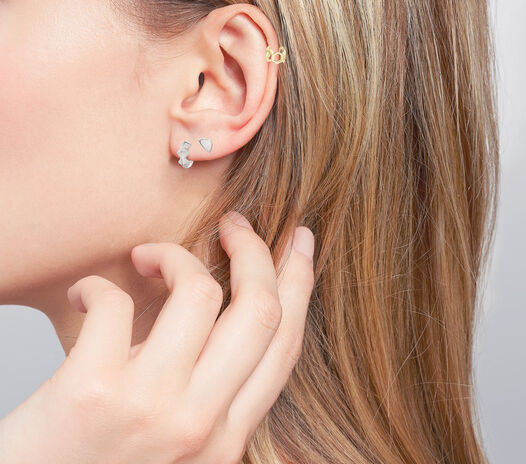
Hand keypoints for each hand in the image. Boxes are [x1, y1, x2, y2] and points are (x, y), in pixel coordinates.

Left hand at [0, 211, 314, 463]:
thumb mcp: (179, 439)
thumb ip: (213, 393)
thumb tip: (236, 315)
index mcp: (227, 436)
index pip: (285, 342)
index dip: (299, 280)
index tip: (298, 241)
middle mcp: (200, 425)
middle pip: (260, 309)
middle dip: (255, 250)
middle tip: (233, 225)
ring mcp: (149, 408)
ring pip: (199, 292)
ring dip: (173, 254)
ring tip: (148, 256)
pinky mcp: (90, 392)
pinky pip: (114, 302)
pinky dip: (97, 285)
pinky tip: (86, 294)